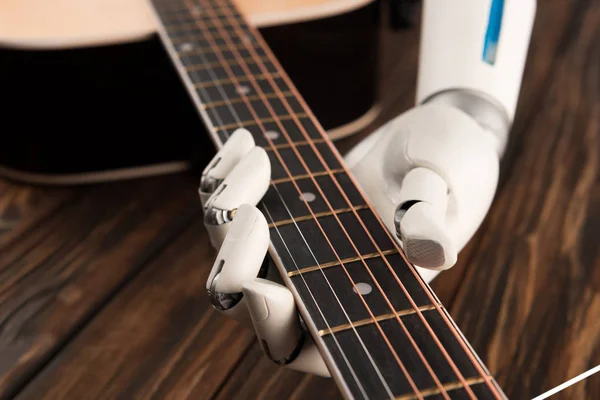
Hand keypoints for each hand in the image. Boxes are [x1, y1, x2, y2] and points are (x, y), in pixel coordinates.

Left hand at [201, 103, 500, 375]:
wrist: (430, 136)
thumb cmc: (450, 167)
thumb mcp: (445, 186)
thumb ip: (430, 218)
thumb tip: (435, 251)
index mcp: (361, 299)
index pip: (300, 341)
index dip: (272, 328)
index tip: (262, 289)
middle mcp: (314, 281)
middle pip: (243, 302)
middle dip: (233, 264)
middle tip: (252, 211)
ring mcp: (288, 248)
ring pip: (224, 251)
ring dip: (223, 208)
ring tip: (257, 158)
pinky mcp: (275, 212)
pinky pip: (225, 207)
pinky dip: (223, 177)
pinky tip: (243, 142)